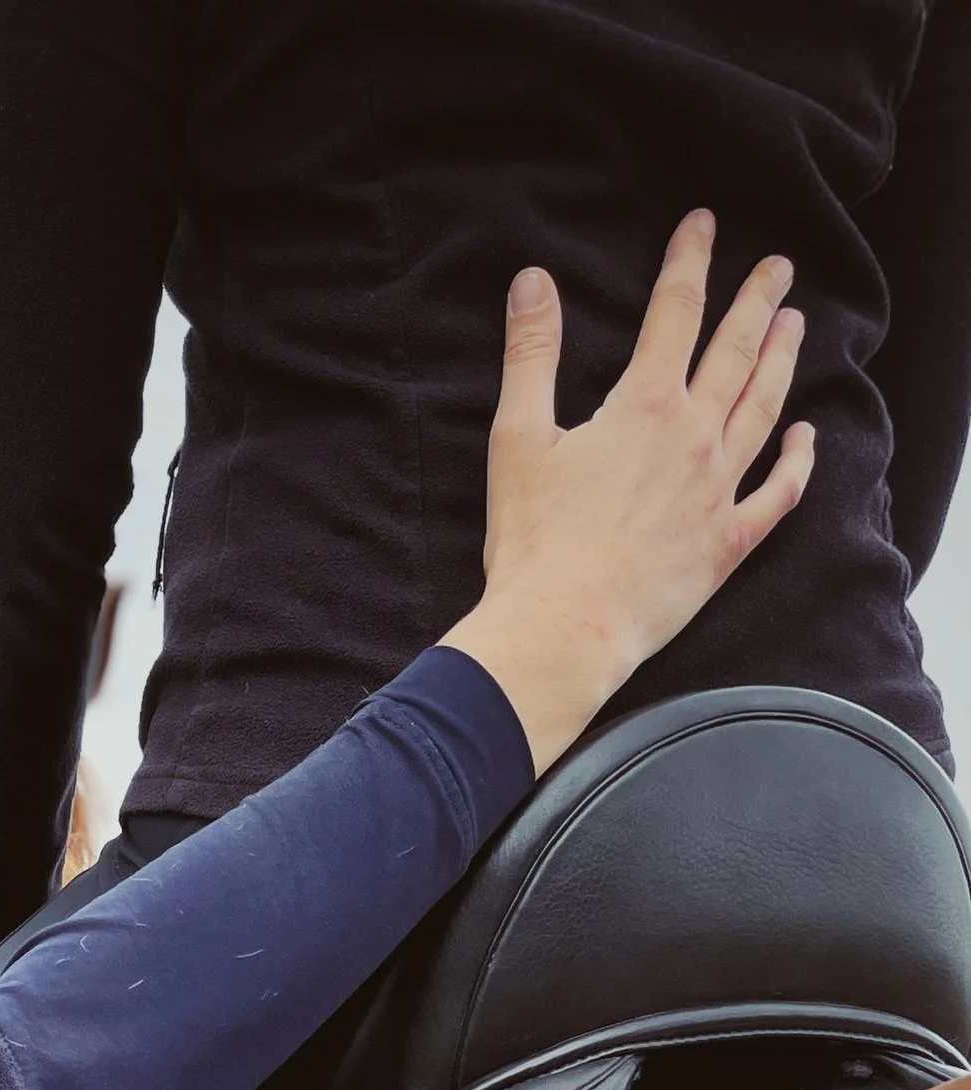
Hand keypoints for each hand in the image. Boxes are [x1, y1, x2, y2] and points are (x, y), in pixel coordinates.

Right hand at [442, 212, 814, 773]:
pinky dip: (797, 463)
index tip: (703, 225)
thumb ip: (532, 354)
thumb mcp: (517, 437)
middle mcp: (695, 437)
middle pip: (736, 351)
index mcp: (645, 406)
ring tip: (795, 326)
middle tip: (778, 267)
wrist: (564, 630)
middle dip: (757, 301)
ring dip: (782, 361)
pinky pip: (777, 494)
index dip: (689, 262)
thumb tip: (533, 281)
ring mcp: (718, 490)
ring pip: (764, 409)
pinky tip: (806, 437)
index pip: (675, 312)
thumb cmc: (533, 541)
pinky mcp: (726, 543)